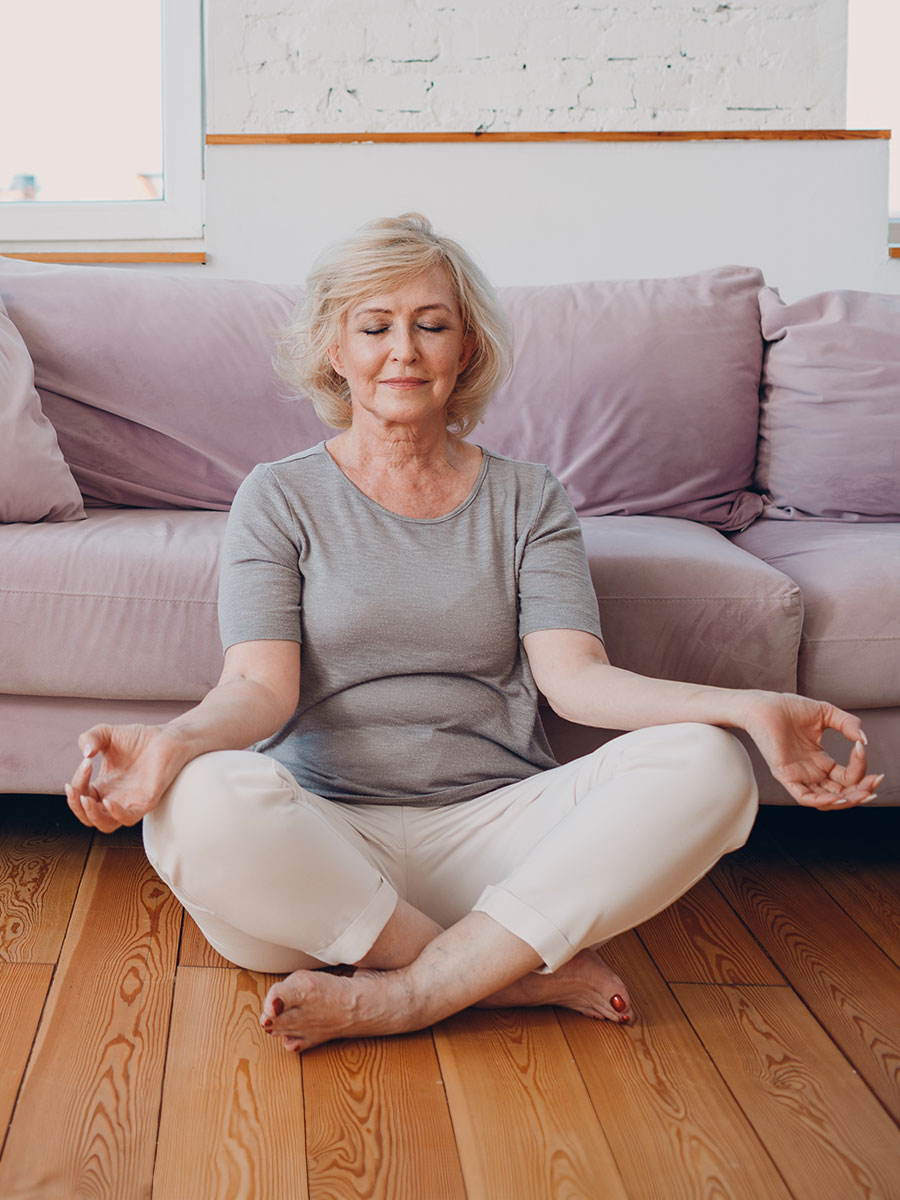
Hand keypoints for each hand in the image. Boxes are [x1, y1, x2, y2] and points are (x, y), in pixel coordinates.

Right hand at [65, 723, 188, 832]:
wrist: (167, 736)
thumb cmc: (138, 738)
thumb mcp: (106, 734)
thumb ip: (90, 737)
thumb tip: (85, 753)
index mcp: (103, 787)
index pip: (81, 797)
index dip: (76, 784)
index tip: (86, 762)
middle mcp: (115, 798)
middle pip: (88, 818)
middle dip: (76, 805)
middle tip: (74, 788)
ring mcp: (131, 802)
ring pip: (106, 825)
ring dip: (92, 815)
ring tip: (85, 798)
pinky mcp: (147, 801)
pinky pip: (129, 818)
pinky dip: (116, 814)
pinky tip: (108, 802)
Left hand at [740, 691, 883, 810]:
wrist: (763, 705)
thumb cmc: (788, 708)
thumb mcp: (826, 714)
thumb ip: (848, 724)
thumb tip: (864, 741)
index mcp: (820, 761)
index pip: (847, 776)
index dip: (861, 770)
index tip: (862, 749)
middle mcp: (811, 772)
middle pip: (841, 793)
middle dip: (861, 792)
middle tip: (875, 783)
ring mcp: (798, 776)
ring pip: (826, 800)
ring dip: (847, 800)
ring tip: (863, 793)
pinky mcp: (785, 775)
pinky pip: (804, 797)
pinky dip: (821, 801)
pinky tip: (838, 797)